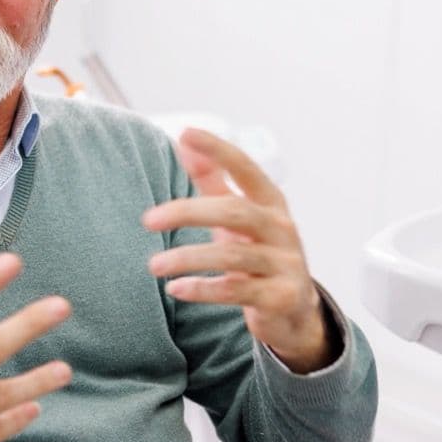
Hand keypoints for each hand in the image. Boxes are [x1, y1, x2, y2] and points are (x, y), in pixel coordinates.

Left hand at [142, 128, 335, 374]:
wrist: (294, 308)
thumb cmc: (258, 251)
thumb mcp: (238, 214)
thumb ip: (212, 179)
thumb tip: (184, 141)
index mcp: (270, 203)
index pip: (246, 168)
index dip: (218, 150)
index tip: (187, 133)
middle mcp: (281, 229)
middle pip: (234, 211)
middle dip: (188, 212)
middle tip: (148, 220)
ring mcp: (284, 264)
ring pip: (232, 256)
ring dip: (188, 258)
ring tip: (153, 264)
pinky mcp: (279, 297)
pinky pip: (236, 290)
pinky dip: (202, 289)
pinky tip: (175, 288)